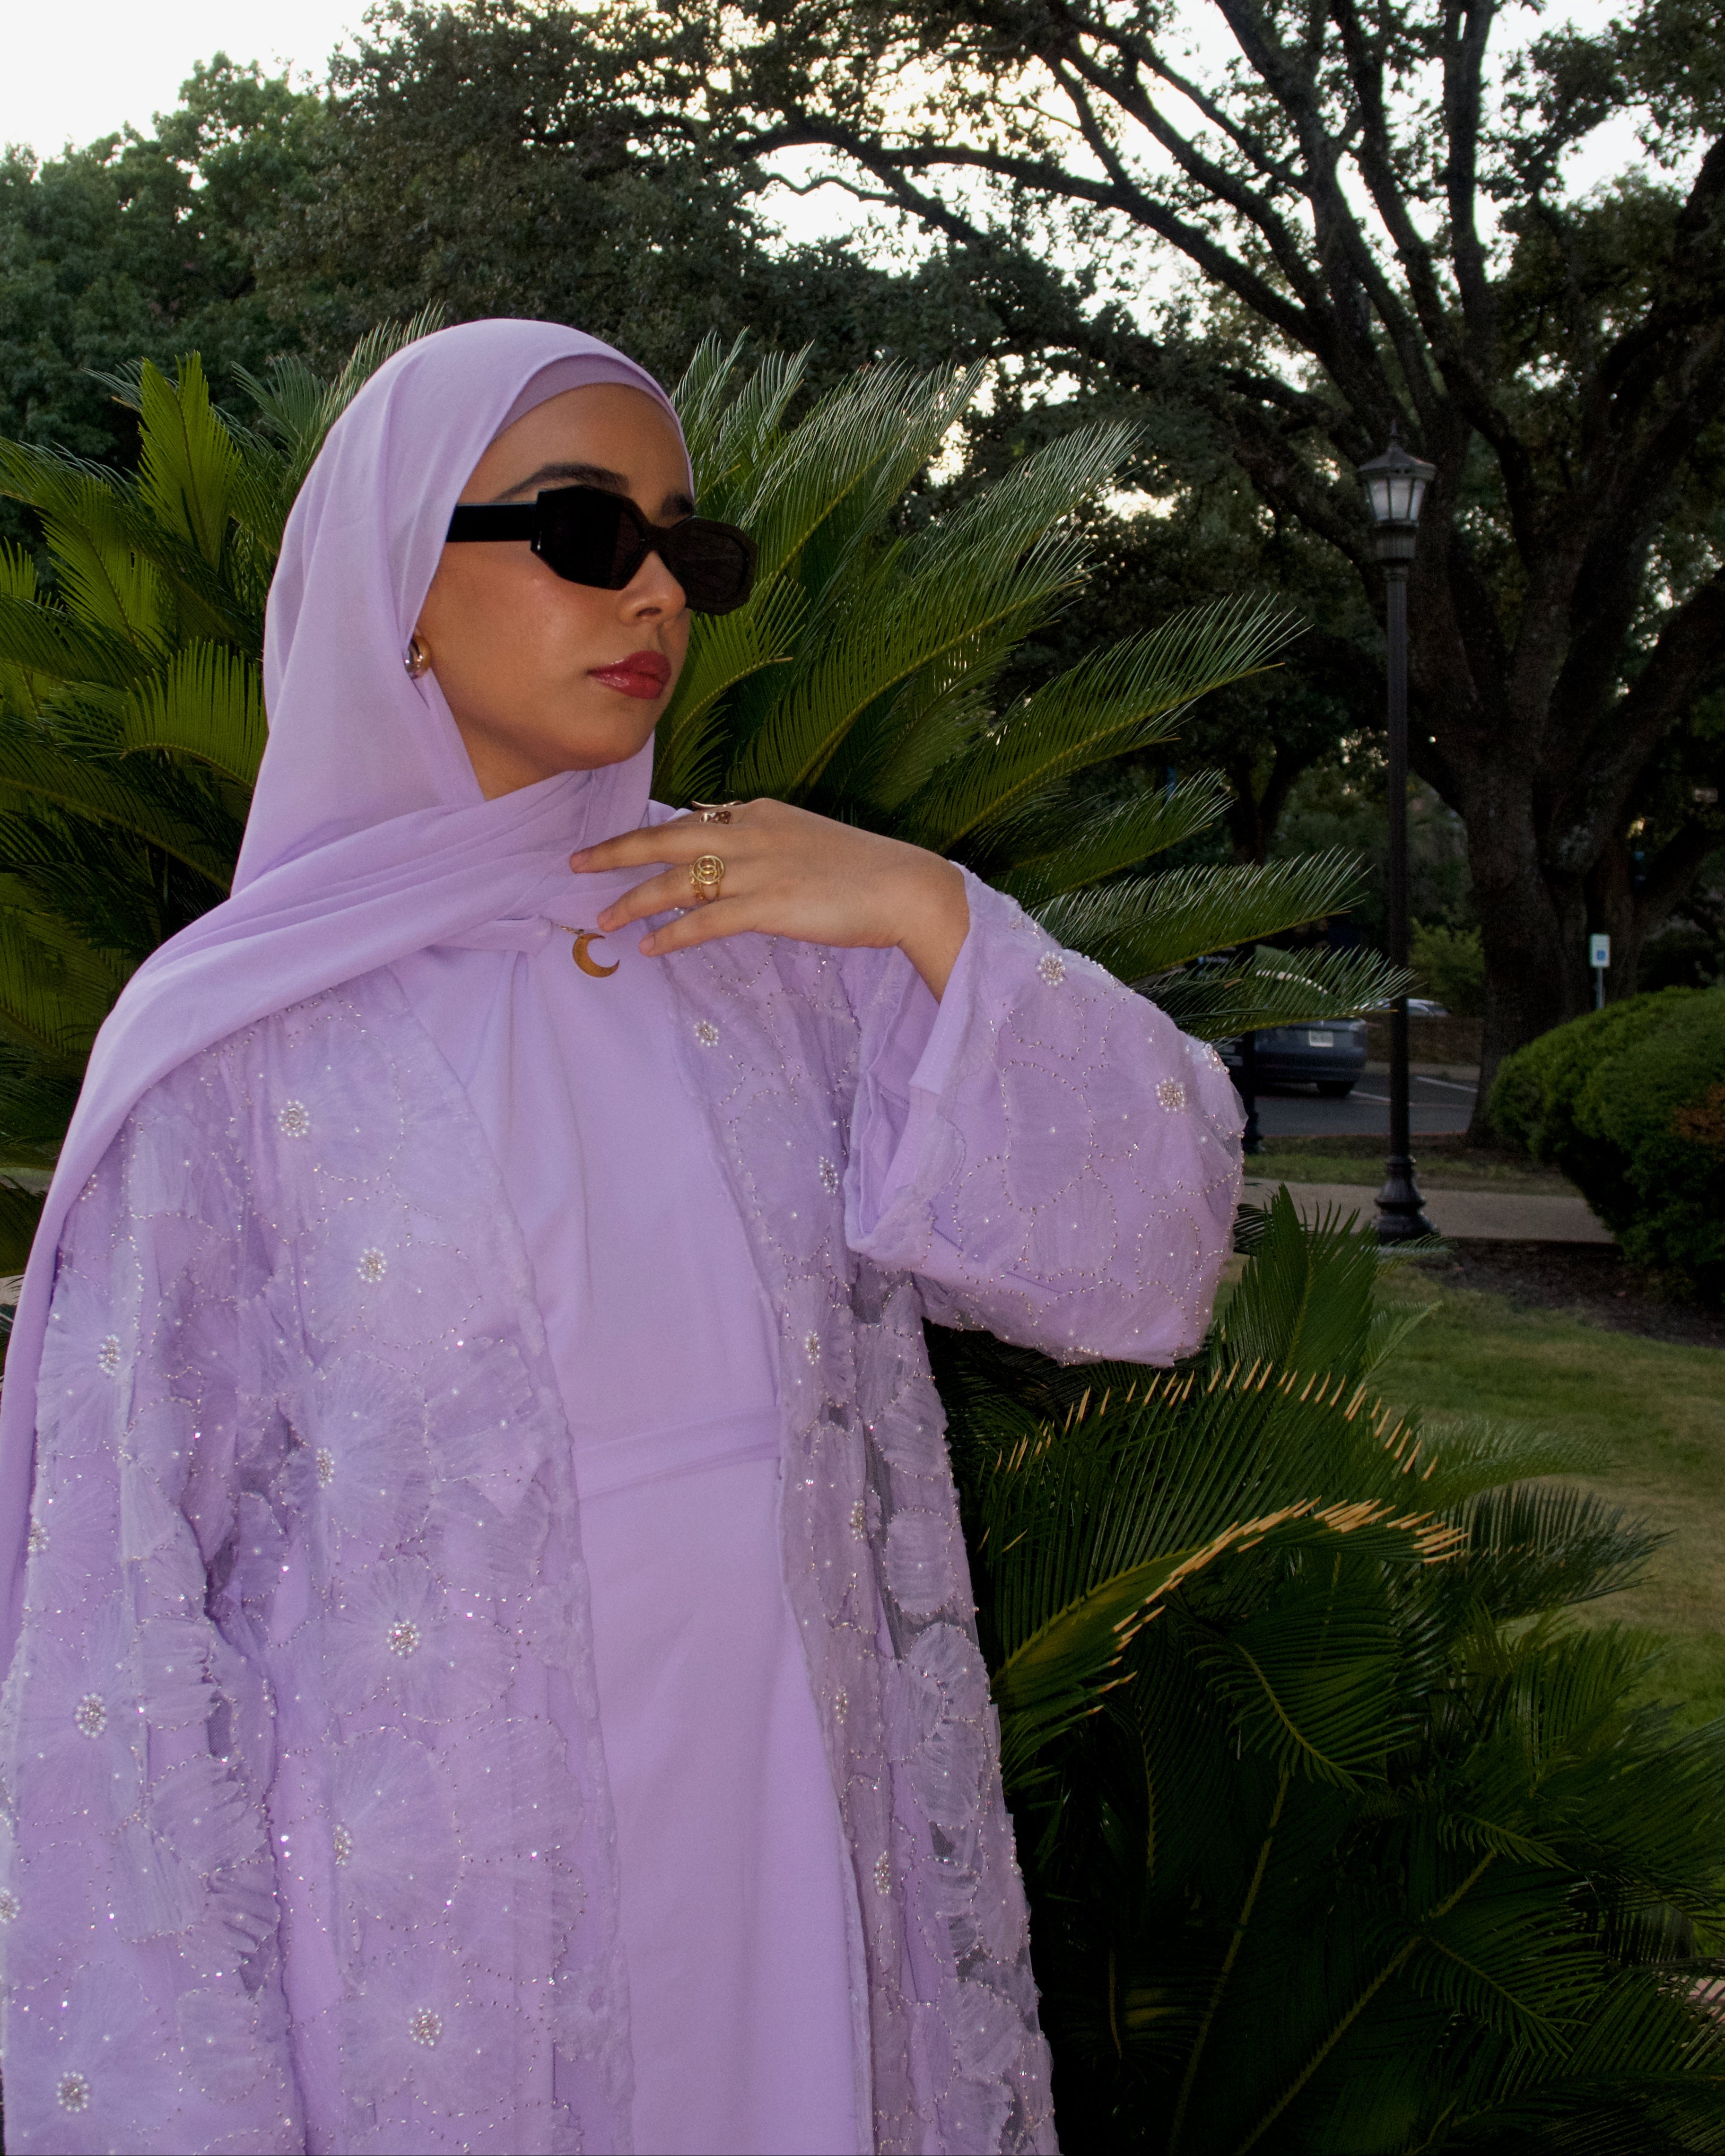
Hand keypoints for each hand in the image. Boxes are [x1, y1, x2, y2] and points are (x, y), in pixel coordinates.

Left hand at [570, 799, 969, 996]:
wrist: (907, 887)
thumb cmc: (865, 871)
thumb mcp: (807, 841)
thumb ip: (766, 844)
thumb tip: (732, 859)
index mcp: (759, 814)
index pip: (692, 820)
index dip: (650, 836)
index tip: (622, 846)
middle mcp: (749, 833)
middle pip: (665, 837)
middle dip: (614, 851)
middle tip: (574, 864)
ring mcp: (756, 869)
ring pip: (675, 881)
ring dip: (631, 901)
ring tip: (600, 919)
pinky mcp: (767, 906)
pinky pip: (703, 921)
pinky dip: (670, 933)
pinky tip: (648, 948)